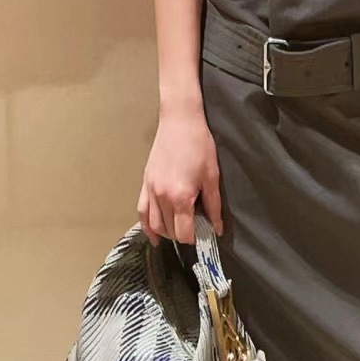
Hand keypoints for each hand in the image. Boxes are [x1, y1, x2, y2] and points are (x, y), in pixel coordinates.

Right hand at [137, 107, 223, 243]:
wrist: (180, 121)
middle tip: (194, 230)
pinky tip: (153, 234)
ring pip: (154, 224)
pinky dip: (146, 226)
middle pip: (169, 230)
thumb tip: (217, 228)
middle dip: (182, 235)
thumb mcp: (212, 176)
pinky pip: (141, 211)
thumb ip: (213, 206)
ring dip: (166, 232)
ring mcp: (150, 190)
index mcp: (180, 197)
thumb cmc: (199, 145)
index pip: (183, 233)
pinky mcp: (145, 183)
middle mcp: (162, 197)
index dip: (194, 239)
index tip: (203, 235)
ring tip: (178, 231)